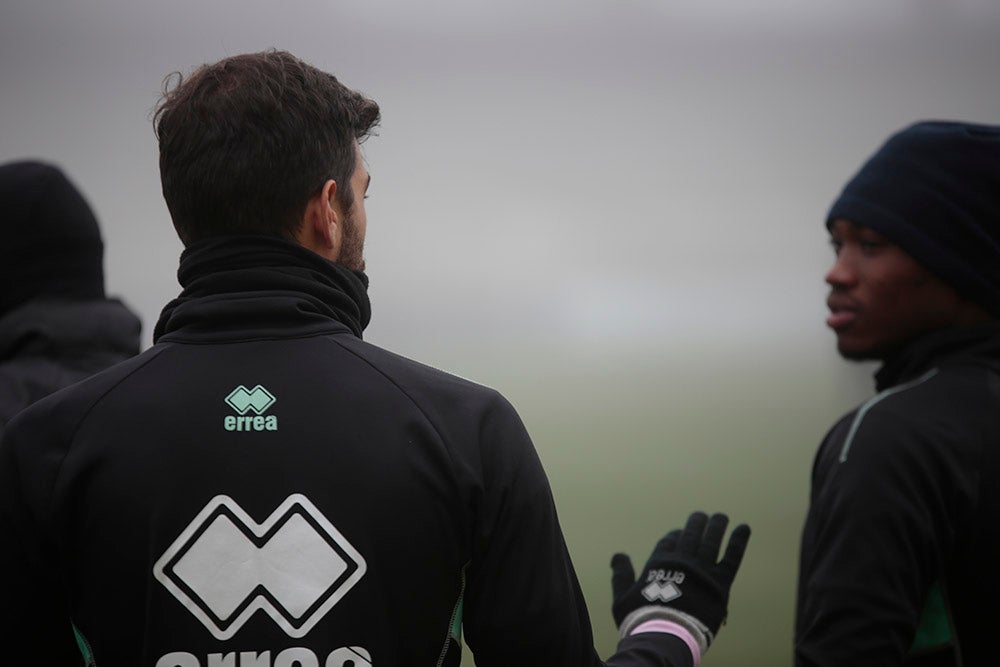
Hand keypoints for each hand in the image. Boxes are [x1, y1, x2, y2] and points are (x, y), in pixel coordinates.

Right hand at [610, 512, 749, 644]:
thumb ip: (621, 574)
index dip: (675, 535)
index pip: (669, 541)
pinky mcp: (719, 583)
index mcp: (659, 562)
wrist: (665, 635)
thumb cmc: (641, 620)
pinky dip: (738, 542)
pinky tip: (744, 528)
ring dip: (716, 526)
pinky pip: (731, 558)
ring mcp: (701, 570)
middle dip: (696, 523)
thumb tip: (618, 555)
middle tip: (701, 515)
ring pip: (710, 541)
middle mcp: (682, 561)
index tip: (679, 533)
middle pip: (690, 535)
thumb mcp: (622, 597)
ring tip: (720, 516)